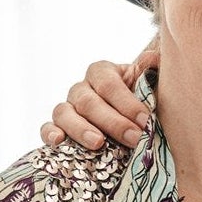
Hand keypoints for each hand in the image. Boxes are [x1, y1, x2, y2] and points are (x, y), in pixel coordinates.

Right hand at [40, 46, 158, 151]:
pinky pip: (46, 128)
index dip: (127, 102)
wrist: (127, 124)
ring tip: (98, 143)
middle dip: (113, 122)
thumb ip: (150, 73)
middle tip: (133, 138)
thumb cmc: (139, 103)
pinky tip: (59, 141)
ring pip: (64, 113)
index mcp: (102, 73)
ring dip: (81, 129)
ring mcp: (67, 107)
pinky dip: (50, 134)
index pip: (109, 84)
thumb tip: (154, 58)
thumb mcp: (147, 86)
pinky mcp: (58, 127)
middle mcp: (81, 88)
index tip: (145, 120)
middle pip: (89, 102)